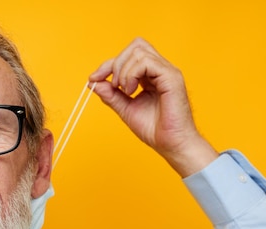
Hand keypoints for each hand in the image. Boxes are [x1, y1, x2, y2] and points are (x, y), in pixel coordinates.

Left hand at [89, 38, 217, 176]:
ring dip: (123, 71)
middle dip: (116, 63)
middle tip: (113, 86)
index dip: (108, 64)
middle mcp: (160, 69)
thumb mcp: (126, 109)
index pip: (129, 55)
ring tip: (125, 91)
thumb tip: (93, 82)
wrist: (171, 145)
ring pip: (139, 51)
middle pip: (135, 46)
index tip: (93, 78)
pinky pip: (146, 62)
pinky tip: (131, 90)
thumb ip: (111, 95)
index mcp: (151, 75)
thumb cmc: (154, 129)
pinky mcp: (171, 77)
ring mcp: (167, 71)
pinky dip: (132, 73)